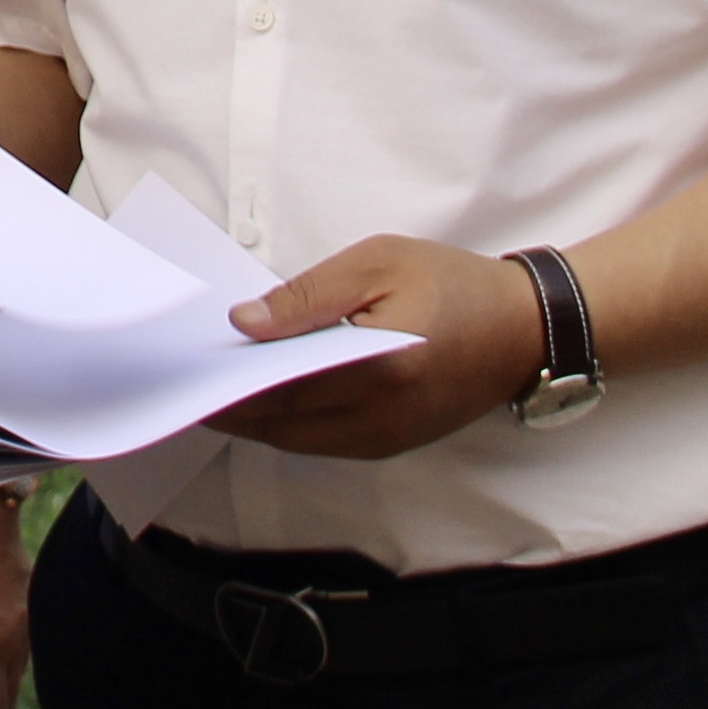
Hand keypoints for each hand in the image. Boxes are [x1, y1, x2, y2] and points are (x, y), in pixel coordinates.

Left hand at [214, 236, 546, 460]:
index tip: (182, 363)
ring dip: (250, 415)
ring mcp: (383, 440)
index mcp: (378, 369)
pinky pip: (318, 440)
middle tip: (181, 372)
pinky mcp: (387, 445)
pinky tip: (258, 392)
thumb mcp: (379, 263)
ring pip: (293, 438)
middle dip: (225, 401)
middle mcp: (378, 419)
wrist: (525, 329)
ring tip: (209, 379)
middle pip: (277, 422)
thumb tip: (245, 322)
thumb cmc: (454, 284)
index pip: (279, 387)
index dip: (224, 382)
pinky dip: (283, 420)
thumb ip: (309, 294)